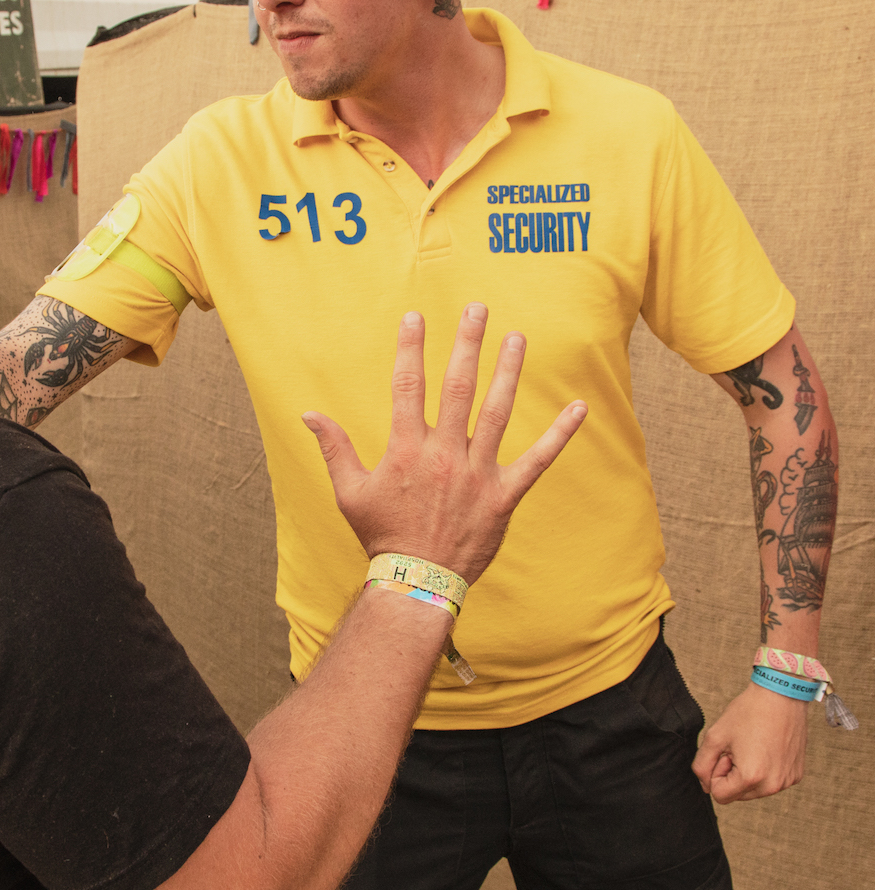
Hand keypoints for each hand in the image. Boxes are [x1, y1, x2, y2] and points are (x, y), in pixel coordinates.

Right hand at [304, 305, 586, 584]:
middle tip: (478, 309)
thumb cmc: (380, 535)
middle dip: (467, 344)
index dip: (411, 349)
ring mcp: (477, 474)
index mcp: (406, 450)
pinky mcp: (504, 496)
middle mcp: (443, 455)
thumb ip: (334, 448)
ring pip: (497, 413)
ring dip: (508, 372)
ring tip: (516, 338)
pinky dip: (560, 434)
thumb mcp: (349, 492)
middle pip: (458, 388)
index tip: (415, 318)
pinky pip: (537, 460)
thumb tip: (309, 414)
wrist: (417, 580)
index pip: (407, 386)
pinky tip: (579, 407)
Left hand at [692, 681, 808, 802]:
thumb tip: (705, 786)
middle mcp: (773, 785)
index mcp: (751, 778)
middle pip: (737, 795)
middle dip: (731, 774)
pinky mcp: (796, 775)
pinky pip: (771, 782)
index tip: (724, 752)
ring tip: (752, 746)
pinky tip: (765, 747)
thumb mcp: (714, 737)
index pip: (720, 795)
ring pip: (754, 790)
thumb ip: (702, 765)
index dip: (715, 773)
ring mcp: (787, 781)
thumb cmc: (747, 713)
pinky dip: (763, 770)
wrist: (781, 697)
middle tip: (738, 747)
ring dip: (747, 773)